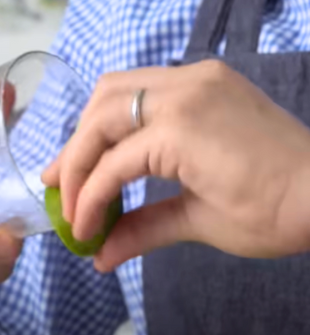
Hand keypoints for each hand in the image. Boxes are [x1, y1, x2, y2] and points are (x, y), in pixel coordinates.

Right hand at [42, 60, 309, 270]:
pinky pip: (143, 84)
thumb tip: (99, 258)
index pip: (111, 165)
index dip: (86, 200)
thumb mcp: (203, 224)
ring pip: (115, 88)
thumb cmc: (276, 214)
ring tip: (78, 163)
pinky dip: (119, 112)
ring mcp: (196, 76)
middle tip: (58, 189)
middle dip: (74, 157)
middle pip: (100, 115)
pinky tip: (115, 139)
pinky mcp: (205, 76)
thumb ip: (142, 232)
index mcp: (183, 130)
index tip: (78, 230)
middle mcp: (183, 90)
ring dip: (90, 127)